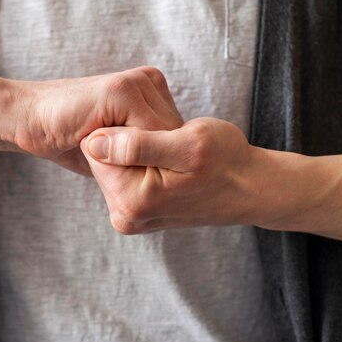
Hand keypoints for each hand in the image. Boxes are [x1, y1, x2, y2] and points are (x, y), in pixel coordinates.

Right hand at [2, 66, 183, 174]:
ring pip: (164, 139)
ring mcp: (136, 82)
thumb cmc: (71, 140)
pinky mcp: (120, 90)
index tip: (144, 180)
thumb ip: (145, 153)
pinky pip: (146, 137)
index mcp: (152, 90)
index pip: (179, 135)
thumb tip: (177, 178)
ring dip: (143, 162)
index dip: (164, 163)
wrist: (29, 122)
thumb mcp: (117, 149)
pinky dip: (130, 158)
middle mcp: (149, 81)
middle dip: (157, 163)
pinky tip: (104, 158)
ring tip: (111, 165)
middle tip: (127, 176)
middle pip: (176, 136)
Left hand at [80, 117, 267, 232]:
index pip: (96, 148)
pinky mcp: (137, 210)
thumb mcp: (188, 144)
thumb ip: (137, 144)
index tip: (156, 128)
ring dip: (136, 149)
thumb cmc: (227, 161)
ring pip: (113, 164)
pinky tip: (167, 159)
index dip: (122, 126)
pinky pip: (125, 173)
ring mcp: (131, 215)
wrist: (250, 187)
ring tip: (170, 150)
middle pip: (101, 159)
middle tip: (167, 139)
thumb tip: (91, 142)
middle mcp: (126, 214)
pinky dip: (142, 160)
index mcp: (133, 200)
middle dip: (127, 140)